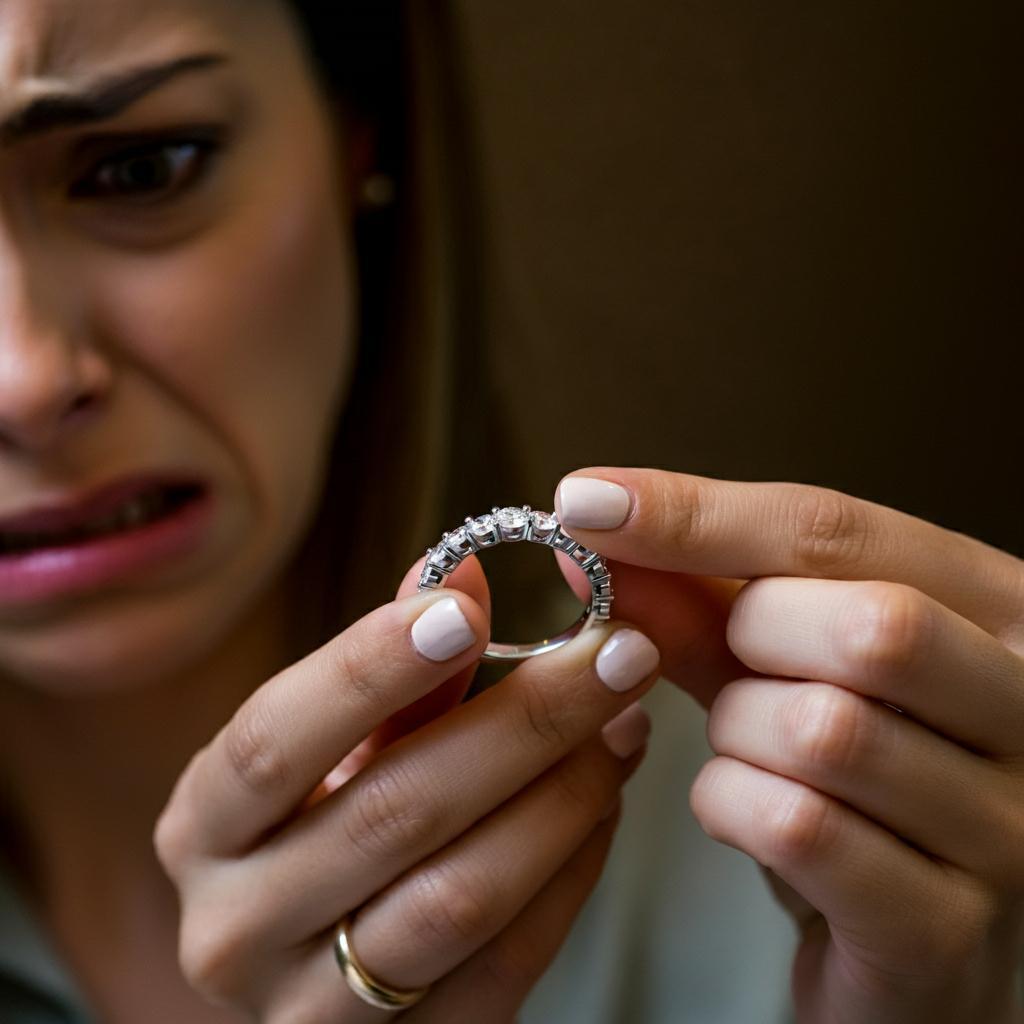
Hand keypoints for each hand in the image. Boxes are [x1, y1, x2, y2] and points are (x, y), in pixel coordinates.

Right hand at [154, 552, 660, 1022]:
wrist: (322, 960)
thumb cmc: (327, 820)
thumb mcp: (336, 747)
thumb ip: (395, 665)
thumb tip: (466, 566)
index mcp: (204, 827)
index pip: (271, 743)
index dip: (366, 672)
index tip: (464, 608)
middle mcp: (235, 927)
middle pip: (391, 814)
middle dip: (520, 721)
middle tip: (614, 652)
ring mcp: (314, 1010)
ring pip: (459, 895)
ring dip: (562, 795)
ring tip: (625, 721)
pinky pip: (510, 961)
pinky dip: (572, 868)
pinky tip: (605, 799)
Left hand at [552, 468, 1023, 1023]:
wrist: (902, 940)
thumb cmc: (846, 778)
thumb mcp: (782, 666)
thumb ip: (700, 599)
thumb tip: (596, 520)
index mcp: (1000, 609)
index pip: (841, 532)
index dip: (700, 514)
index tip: (589, 501)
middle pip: (865, 625)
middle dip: (749, 640)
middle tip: (732, 669)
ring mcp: (1007, 825)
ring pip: (824, 730)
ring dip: (739, 736)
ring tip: (747, 751)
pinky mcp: (948, 926)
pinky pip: (800, 829)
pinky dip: (734, 808)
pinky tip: (742, 812)